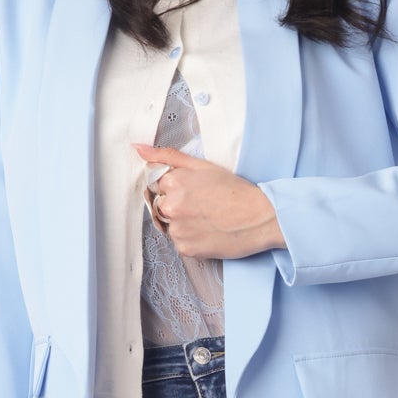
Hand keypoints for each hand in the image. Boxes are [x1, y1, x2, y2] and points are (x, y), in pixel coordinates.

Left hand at [132, 142, 283, 259]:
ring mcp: (177, 229)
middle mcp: (171, 206)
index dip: (175, 186)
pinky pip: (180, 242)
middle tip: (203, 205)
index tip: (193, 190)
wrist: (260, 218)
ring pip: (170, 224)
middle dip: (177, 204)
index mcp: (173, 182)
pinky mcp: (185, 248)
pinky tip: (208, 231)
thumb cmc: (235, 191)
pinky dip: (191, 238)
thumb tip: (138, 149)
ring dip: (183, 222)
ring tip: (207, 218)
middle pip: (161, 205)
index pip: (156, 184)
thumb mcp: (203, 166)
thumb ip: (167, 156)